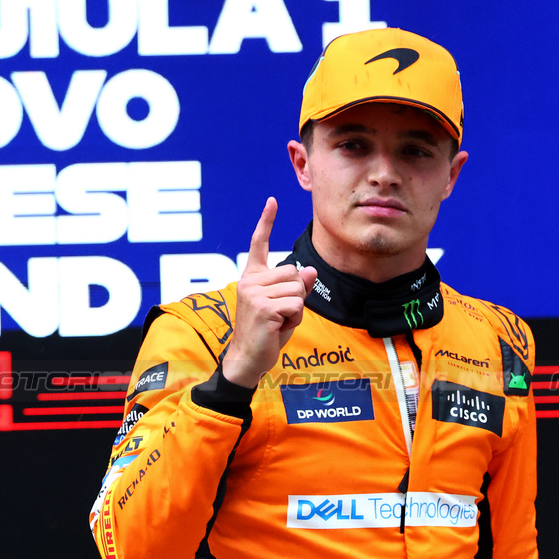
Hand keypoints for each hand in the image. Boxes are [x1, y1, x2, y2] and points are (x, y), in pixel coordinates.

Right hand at [222, 198, 317, 388]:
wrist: (248, 358)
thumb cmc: (266, 332)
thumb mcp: (284, 306)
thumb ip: (297, 287)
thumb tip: (310, 270)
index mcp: (252, 277)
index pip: (259, 245)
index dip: (266, 222)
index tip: (272, 201)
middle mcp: (250, 281)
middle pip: (293, 273)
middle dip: (296, 295)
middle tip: (279, 314)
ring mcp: (254, 294)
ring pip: (297, 289)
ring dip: (295, 309)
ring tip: (278, 321)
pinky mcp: (263, 308)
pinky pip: (296, 305)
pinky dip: (294, 318)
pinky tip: (278, 327)